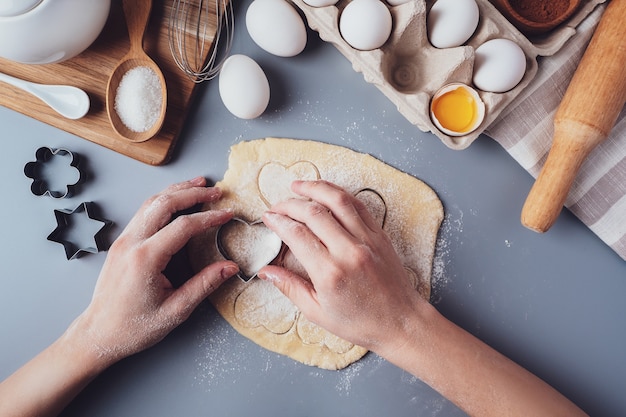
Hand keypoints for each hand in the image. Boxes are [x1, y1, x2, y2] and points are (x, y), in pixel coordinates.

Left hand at [69, 177, 238, 363]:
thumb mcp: (175, 311)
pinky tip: (176, 199)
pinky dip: (163, 200)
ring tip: (199, 185)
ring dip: (176, 190)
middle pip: (164, 203)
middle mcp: (131, 243)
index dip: (209, 218)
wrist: (98, 334)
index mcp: (145, 259)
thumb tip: (229, 267)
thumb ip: (204, 285)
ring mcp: (123, 240)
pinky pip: (144, 212)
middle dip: (192, 193)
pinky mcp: (121, 243)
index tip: (227, 214)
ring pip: (151, 203)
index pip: (183, 226)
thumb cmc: (133, 327)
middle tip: (216, 191)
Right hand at [259, 180, 426, 353]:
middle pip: (313, 213)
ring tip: (298, 186)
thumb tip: (265, 272)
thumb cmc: (361, 322)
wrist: (401, 322)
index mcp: (329, 273)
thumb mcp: (318, 312)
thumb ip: (290, 287)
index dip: (278, 221)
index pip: (297, 234)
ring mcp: (367, 240)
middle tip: (277, 206)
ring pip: (337, 201)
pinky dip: (340, 194)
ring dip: (315, 188)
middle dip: (290, 204)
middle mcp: (348, 251)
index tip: (268, 218)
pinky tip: (327, 191)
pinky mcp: (380, 235)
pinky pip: (358, 206)